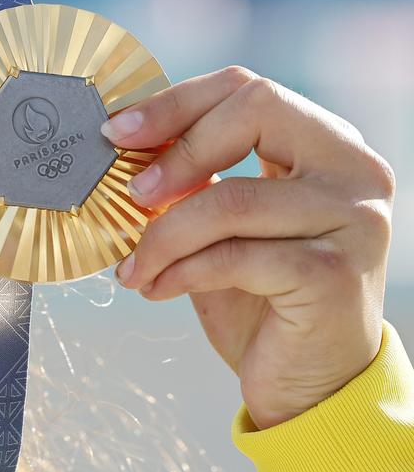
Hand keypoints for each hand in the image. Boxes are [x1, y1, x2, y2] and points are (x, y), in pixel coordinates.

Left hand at [102, 65, 395, 429]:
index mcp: (326, 144)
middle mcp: (353, 171)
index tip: (117, 132)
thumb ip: (191, 180)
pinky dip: (180, 271)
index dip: (176, 103)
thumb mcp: (221, 226)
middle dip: (175, 152)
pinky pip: (235, 257)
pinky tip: (156, 288)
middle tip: (130, 195)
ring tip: (133, 266)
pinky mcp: (334, 275)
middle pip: (255, 113)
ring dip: (163, 235)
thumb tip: (122, 146)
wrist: (310, 383)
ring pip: (232, 200)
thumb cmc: (259, 297)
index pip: (248, 89)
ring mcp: (353, 221)